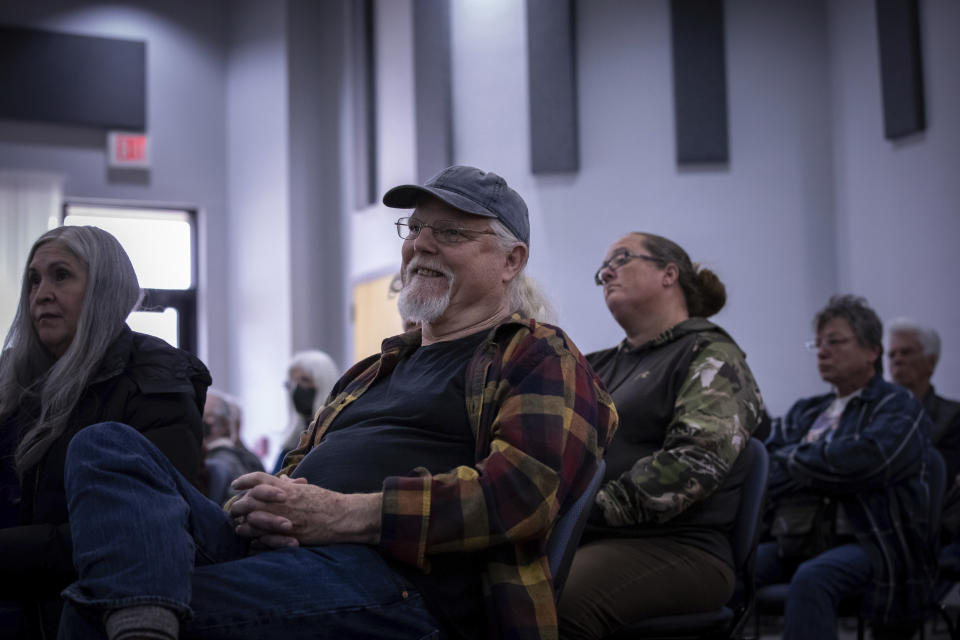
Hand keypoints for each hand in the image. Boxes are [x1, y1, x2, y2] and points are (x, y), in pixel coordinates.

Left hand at [228, 473, 382, 546]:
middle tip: (234, 507)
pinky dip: (254, 538)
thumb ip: (291, 486)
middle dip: (238, 504)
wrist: (342, 517)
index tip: (234, 484)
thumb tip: (282, 480)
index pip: (257, 480)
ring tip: (238, 525)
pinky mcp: (287, 535)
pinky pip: (263, 537)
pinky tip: (252, 538)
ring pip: (252, 520)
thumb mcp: (308, 489)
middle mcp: (281, 502)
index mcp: (286, 489)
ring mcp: (283, 519)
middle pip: (248, 500)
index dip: (243, 480)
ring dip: (243, 523)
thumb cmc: (327, 502)